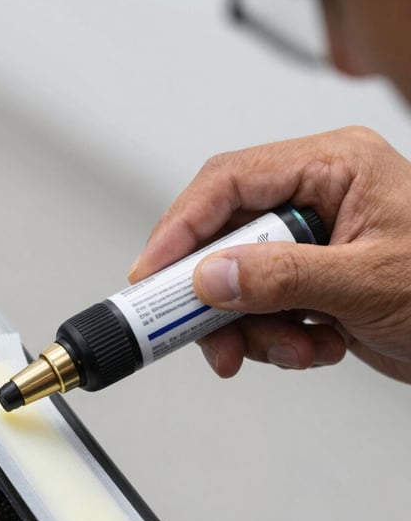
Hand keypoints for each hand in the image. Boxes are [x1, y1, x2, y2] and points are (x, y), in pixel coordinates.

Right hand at [129, 126, 410, 381]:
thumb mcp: (369, 283)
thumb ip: (284, 277)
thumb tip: (211, 277)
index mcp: (333, 169)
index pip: (229, 183)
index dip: (181, 228)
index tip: (152, 274)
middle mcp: (315, 200)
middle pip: (224, 238)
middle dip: (216, 296)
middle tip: (204, 334)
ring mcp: (310, 245)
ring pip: (238, 283)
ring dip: (251, 328)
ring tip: (294, 350)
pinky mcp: (309, 284)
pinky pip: (261, 310)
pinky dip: (276, 340)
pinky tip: (318, 349)